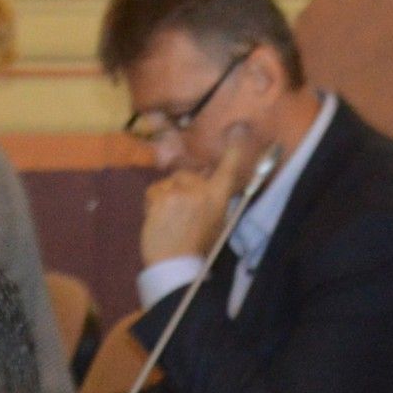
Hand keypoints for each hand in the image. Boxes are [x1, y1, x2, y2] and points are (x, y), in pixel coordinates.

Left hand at [138, 126, 261, 270]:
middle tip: (181, 212)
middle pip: (189, 174)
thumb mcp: (216, 222)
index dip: (235, 148)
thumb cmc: (198, 247)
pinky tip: (158, 219)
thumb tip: (206, 183)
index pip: (229, 168)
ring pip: (170, 183)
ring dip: (168, 196)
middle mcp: (201, 189)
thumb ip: (213, 199)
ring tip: (169, 219)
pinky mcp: (160, 195)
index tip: (238, 129)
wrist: (174, 264)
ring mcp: (179, 191)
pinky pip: (155, 190)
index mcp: (218, 197)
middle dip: (184, 188)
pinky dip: (154, 202)